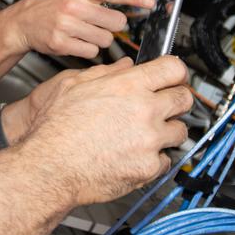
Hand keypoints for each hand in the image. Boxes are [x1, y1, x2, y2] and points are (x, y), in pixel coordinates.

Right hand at [0, 0, 153, 59]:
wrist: (23, 21)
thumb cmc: (50, 4)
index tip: (150, 3)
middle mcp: (74, 5)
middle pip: (116, 21)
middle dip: (113, 25)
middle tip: (101, 23)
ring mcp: (67, 25)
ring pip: (106, 39)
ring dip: (101, 38)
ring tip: (85, 32)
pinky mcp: (62, 43)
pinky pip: (92, 51)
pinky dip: (89, 49)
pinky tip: (77, 41)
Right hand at [18, 56, 192, 207]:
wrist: (49, 167)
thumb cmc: (54, 129)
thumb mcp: (72, 85)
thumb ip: (106, 73)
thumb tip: (125, 67)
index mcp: (128, 86)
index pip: (174, 69)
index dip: (176, 72)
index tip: (175, 78)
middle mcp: (144, 111)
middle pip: (184, 99)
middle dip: (177, 100)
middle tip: (166, 106)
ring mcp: (150, 141)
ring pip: (180, 132)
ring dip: (167, 132)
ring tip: (146, 134)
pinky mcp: (148, 167)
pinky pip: (165, 161)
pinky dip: (154, 159)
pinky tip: (135, 155)